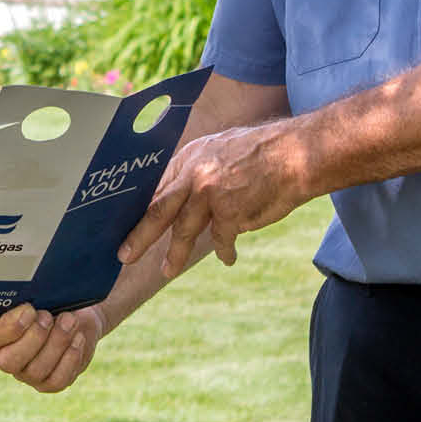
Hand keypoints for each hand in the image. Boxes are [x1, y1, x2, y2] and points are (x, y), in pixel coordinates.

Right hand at [0, 303, 105, 392]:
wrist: (74, 315)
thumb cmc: (48, 300)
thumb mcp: (34, 294)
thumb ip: (25, 297)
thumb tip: (29, 294)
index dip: (7, 328)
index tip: (30, 309)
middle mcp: (4, 358)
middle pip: (8, 362)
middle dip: (33, 338)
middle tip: (48, 316)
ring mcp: (26, 374)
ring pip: (36, 370)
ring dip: (57, 342)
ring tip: (70, 320)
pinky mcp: (49, 383)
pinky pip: (57, 380)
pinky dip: (70, 358)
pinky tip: (78, 338)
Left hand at [119, 122, 301, 276]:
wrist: (296, 153)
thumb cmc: (262, 154)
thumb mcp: (220, 151)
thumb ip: (198, 172)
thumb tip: (179, 199)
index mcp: (189, 157)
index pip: (157, 187)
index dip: (140, 209)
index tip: (127, 225)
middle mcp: (194, 173)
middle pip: (158, 210)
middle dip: (139, 236)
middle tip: (124, 255)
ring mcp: (209, 193)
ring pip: (184, 230)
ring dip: (176, 254)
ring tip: (167, 270)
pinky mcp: (229, 211)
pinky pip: (221, 239)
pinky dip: (225, 250)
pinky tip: (227, 257)